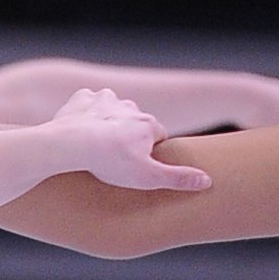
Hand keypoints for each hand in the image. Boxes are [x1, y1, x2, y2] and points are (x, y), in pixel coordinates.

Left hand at [46, 89, 212, 190]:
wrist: (70, 143)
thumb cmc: (109, 162)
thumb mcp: (147, 177)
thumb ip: (177, 178)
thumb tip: (207, 181)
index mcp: (148, 124)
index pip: (157, 135)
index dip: (149, 150)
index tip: (139, 163)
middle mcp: (131, 106)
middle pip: (135, 122)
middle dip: (128, 135)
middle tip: (115, 156)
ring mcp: (105, 100)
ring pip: (112, 110)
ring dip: (107, 123)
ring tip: (95, 144)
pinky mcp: (82, 98)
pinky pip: (87, 103)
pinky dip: (84, 114)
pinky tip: (79, 128)